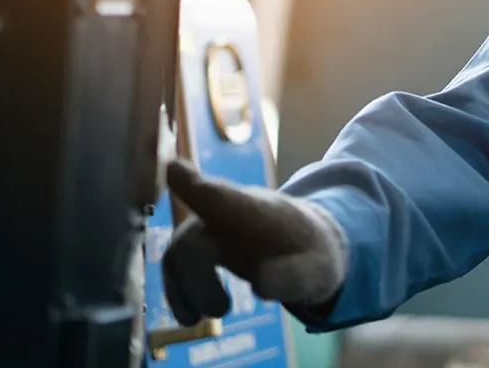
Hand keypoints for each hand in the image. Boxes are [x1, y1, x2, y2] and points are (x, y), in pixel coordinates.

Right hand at [159, 161, 347, 324]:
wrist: (307, 247)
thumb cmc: (312, 254)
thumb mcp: (318, 270)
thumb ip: (295, 276)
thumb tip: (260, 285)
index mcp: (255, 211)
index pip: (219, 197)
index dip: (193, 186)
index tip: (171, 169)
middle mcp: (225, 214)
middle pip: (191, 238)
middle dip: (198, 281)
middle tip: (223, 311)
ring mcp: (211, 228)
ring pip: (178, 253)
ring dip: (184, 290)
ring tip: (200, 319)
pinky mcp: (202, 248)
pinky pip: (177, 265)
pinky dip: (178, 292)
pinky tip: (191, 317)